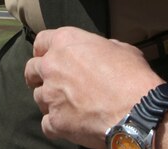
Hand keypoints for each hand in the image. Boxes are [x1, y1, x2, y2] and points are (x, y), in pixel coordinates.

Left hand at [24, 27, 160, 146]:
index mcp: (65, 42)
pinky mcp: (55, 121)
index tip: (45, 56)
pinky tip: (69, 125)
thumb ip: (102, 48)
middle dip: (38, 76)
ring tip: (66, 106)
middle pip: (31, 69)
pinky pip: (46, 124)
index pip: (41, 41)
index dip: (43, 49)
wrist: (137, 111)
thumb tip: (101, 52)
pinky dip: (56, 125)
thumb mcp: (121, 48)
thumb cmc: (132, 76)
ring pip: (38, 97)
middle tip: (50, 83)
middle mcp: (52, 66)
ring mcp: (51, 95)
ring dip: (49, 101)